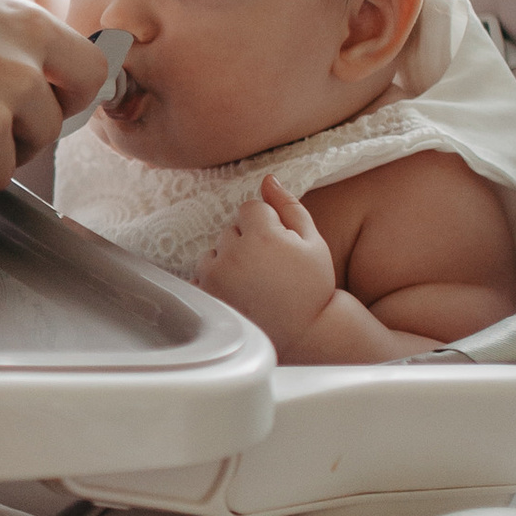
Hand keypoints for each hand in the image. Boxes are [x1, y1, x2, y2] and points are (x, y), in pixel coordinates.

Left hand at [199, 178, 336, 352]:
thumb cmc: (312, 288)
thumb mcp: (313, 242)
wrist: (304, 335)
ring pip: (214, 253)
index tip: (278, 247)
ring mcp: (214, 277)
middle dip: (246, 242)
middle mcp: (232, 254)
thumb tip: (268, 180)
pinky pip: (202, 277)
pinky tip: (239, 296)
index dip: (267, 225)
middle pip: (231, 230)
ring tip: (253, 284)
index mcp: (261, 236)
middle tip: (269, 269)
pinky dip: (215, 283)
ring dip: (228, 261)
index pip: (250, 209)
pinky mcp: (205, 297)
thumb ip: (289, 206)